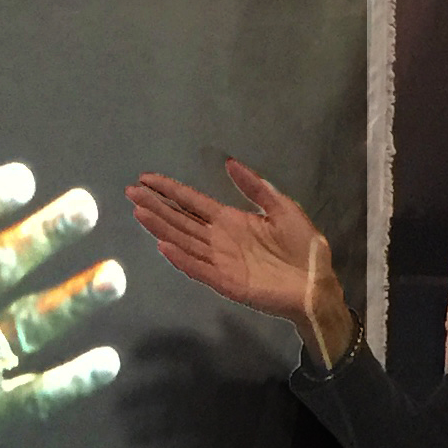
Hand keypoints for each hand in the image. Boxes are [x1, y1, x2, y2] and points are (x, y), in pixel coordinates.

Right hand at [125, 158, 353, 364]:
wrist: (317, 284)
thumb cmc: (304, 248)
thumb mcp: (282, 208)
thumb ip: (256, 187)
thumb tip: (230, 163)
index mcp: (230, 221)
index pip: (192, 202)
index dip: (169, 190)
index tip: (146, 179)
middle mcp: (219, 240)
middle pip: (180, 220)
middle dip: (156, 206)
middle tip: (130, 192)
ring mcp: (220, 262)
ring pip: (184, 241)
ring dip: (161, 228)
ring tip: (139, 212)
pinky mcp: (227, 283)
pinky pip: (199, 269)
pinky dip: (182, 259)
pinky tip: (164, 246)